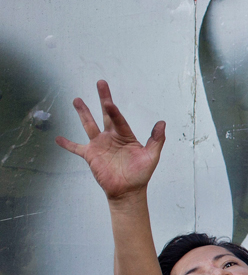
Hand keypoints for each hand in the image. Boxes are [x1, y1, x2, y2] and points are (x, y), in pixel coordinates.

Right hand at [56, 80, 164, 200]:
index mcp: (125, 136)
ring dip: (83, 113)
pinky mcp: (90, 155)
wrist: (128, 191)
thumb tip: (162, 123)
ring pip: (89, 125)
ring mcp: (99, 145)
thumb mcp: (151, 156)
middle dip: (103, 99)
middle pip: (105, 114)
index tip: (108, 102)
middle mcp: (111, 137)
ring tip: (77, 99)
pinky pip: (76, 148)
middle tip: (101, 83)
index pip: (118, 119)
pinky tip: (58, 138)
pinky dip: (67, 144)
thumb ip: (156, 140)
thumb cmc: (140, 174)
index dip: (113, 111)